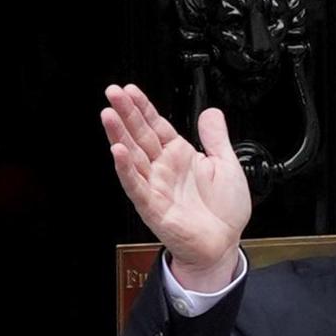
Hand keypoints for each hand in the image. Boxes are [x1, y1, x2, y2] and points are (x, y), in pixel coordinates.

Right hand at [100, 80, 251, 288]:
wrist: (223, 245)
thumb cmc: (224, 212)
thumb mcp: (227, 165)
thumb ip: (216, 137)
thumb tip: (210, 112)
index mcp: (180, 156)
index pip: (156, 125)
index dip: (143, 107)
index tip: (130, 90)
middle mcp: (164, 169)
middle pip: (140, 135)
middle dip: (126, 113)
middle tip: (112, 92)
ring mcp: (156, 186)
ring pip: (133, 156)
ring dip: (119, 135)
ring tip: (108, 115)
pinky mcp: (154, 207)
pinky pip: (136, 186)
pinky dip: (126, 169)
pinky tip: (118, 152)